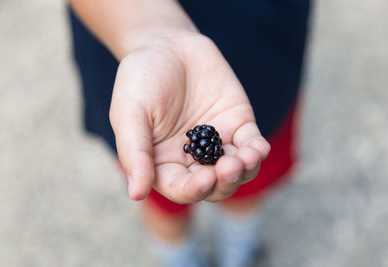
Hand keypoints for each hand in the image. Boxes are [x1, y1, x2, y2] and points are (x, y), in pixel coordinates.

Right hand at [109, 33, 269, 202]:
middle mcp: (193, 158)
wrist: (165, 44)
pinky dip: (257, 150)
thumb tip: (136, 193)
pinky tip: (258, 148)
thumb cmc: (140, 79)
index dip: (194, 190)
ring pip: (238, 170)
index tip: (205, 179)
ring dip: (245, 170)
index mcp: (164, 163)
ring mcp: (217, 142)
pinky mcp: (237, 124)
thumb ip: (135, 153)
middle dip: (224, 183)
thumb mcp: (129, 113)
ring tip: (247, 157)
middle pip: (214, 186)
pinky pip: (251, 144)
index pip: (181, 188)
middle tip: (228, 167)